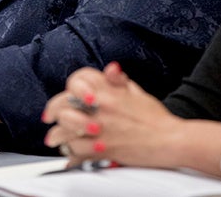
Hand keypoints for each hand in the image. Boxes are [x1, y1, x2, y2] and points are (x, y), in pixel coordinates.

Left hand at [41, 61, 181, 168]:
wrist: (171, 140)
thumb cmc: (157, 119)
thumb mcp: (138, 93)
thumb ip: (119, 81)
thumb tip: (110, 69)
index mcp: (109, 90)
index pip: (77, 81)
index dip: (67, 89)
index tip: (62, 98)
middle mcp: (102, 107)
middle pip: (64, 104)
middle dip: (53, 111)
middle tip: (49, 119)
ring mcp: (101, 128)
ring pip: (66, 128)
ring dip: (58, 134)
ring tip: (54, 138)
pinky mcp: (103, 149)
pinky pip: (77, 150)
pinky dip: (71, 152)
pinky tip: (69, 152)